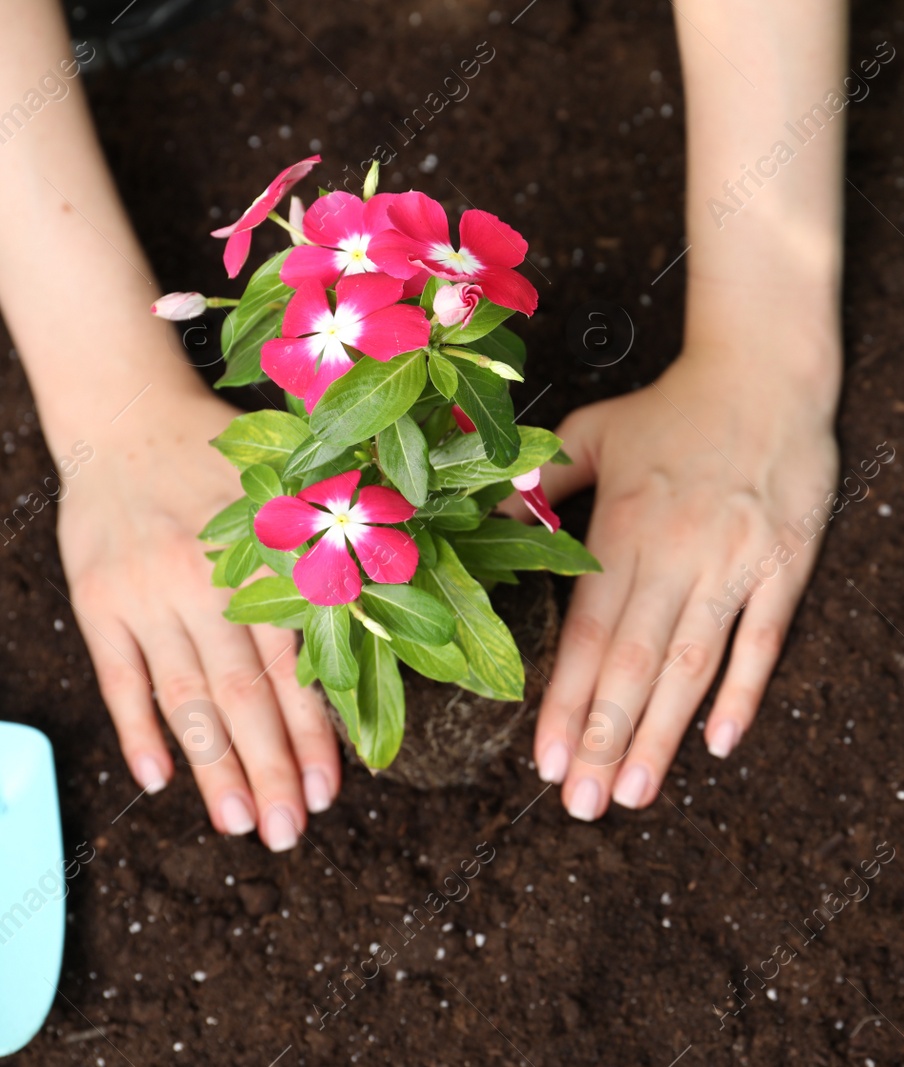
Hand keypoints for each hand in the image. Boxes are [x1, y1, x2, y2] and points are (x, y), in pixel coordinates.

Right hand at [55, 386, 340, 849]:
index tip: (335, 790)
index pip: (297, 663)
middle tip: (289, 831)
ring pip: (187, 697)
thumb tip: (399, 617)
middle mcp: (206, 581)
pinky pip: (121, 677)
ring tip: (239, 823)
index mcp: (268, 559)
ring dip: (213, 767)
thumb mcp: (295, 490)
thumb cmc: (230, 461)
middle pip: (244, 694)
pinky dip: (139, 729)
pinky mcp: (97, 601)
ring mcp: (146, 594)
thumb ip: (334, 557)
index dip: (317, 730)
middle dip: (271, 768)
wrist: (130, 416)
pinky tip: (159, 780)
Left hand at [531, 346, 839, 819]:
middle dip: (606, 737)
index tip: (545, 761)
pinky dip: (743, 693)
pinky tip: (719, 745)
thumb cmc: (673, 408)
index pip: (587, 631)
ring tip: (636, 794)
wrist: (767, 371)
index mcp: (625, 525)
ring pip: (693, 662)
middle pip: (635, 661)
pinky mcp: (786, 563)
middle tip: (584, 804)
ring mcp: (736, 561)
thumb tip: (485, 531)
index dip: (565, 700)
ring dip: (663, 732)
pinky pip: (763, 639)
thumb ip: (540, 487)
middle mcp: (678, 551)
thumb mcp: (593, 433)